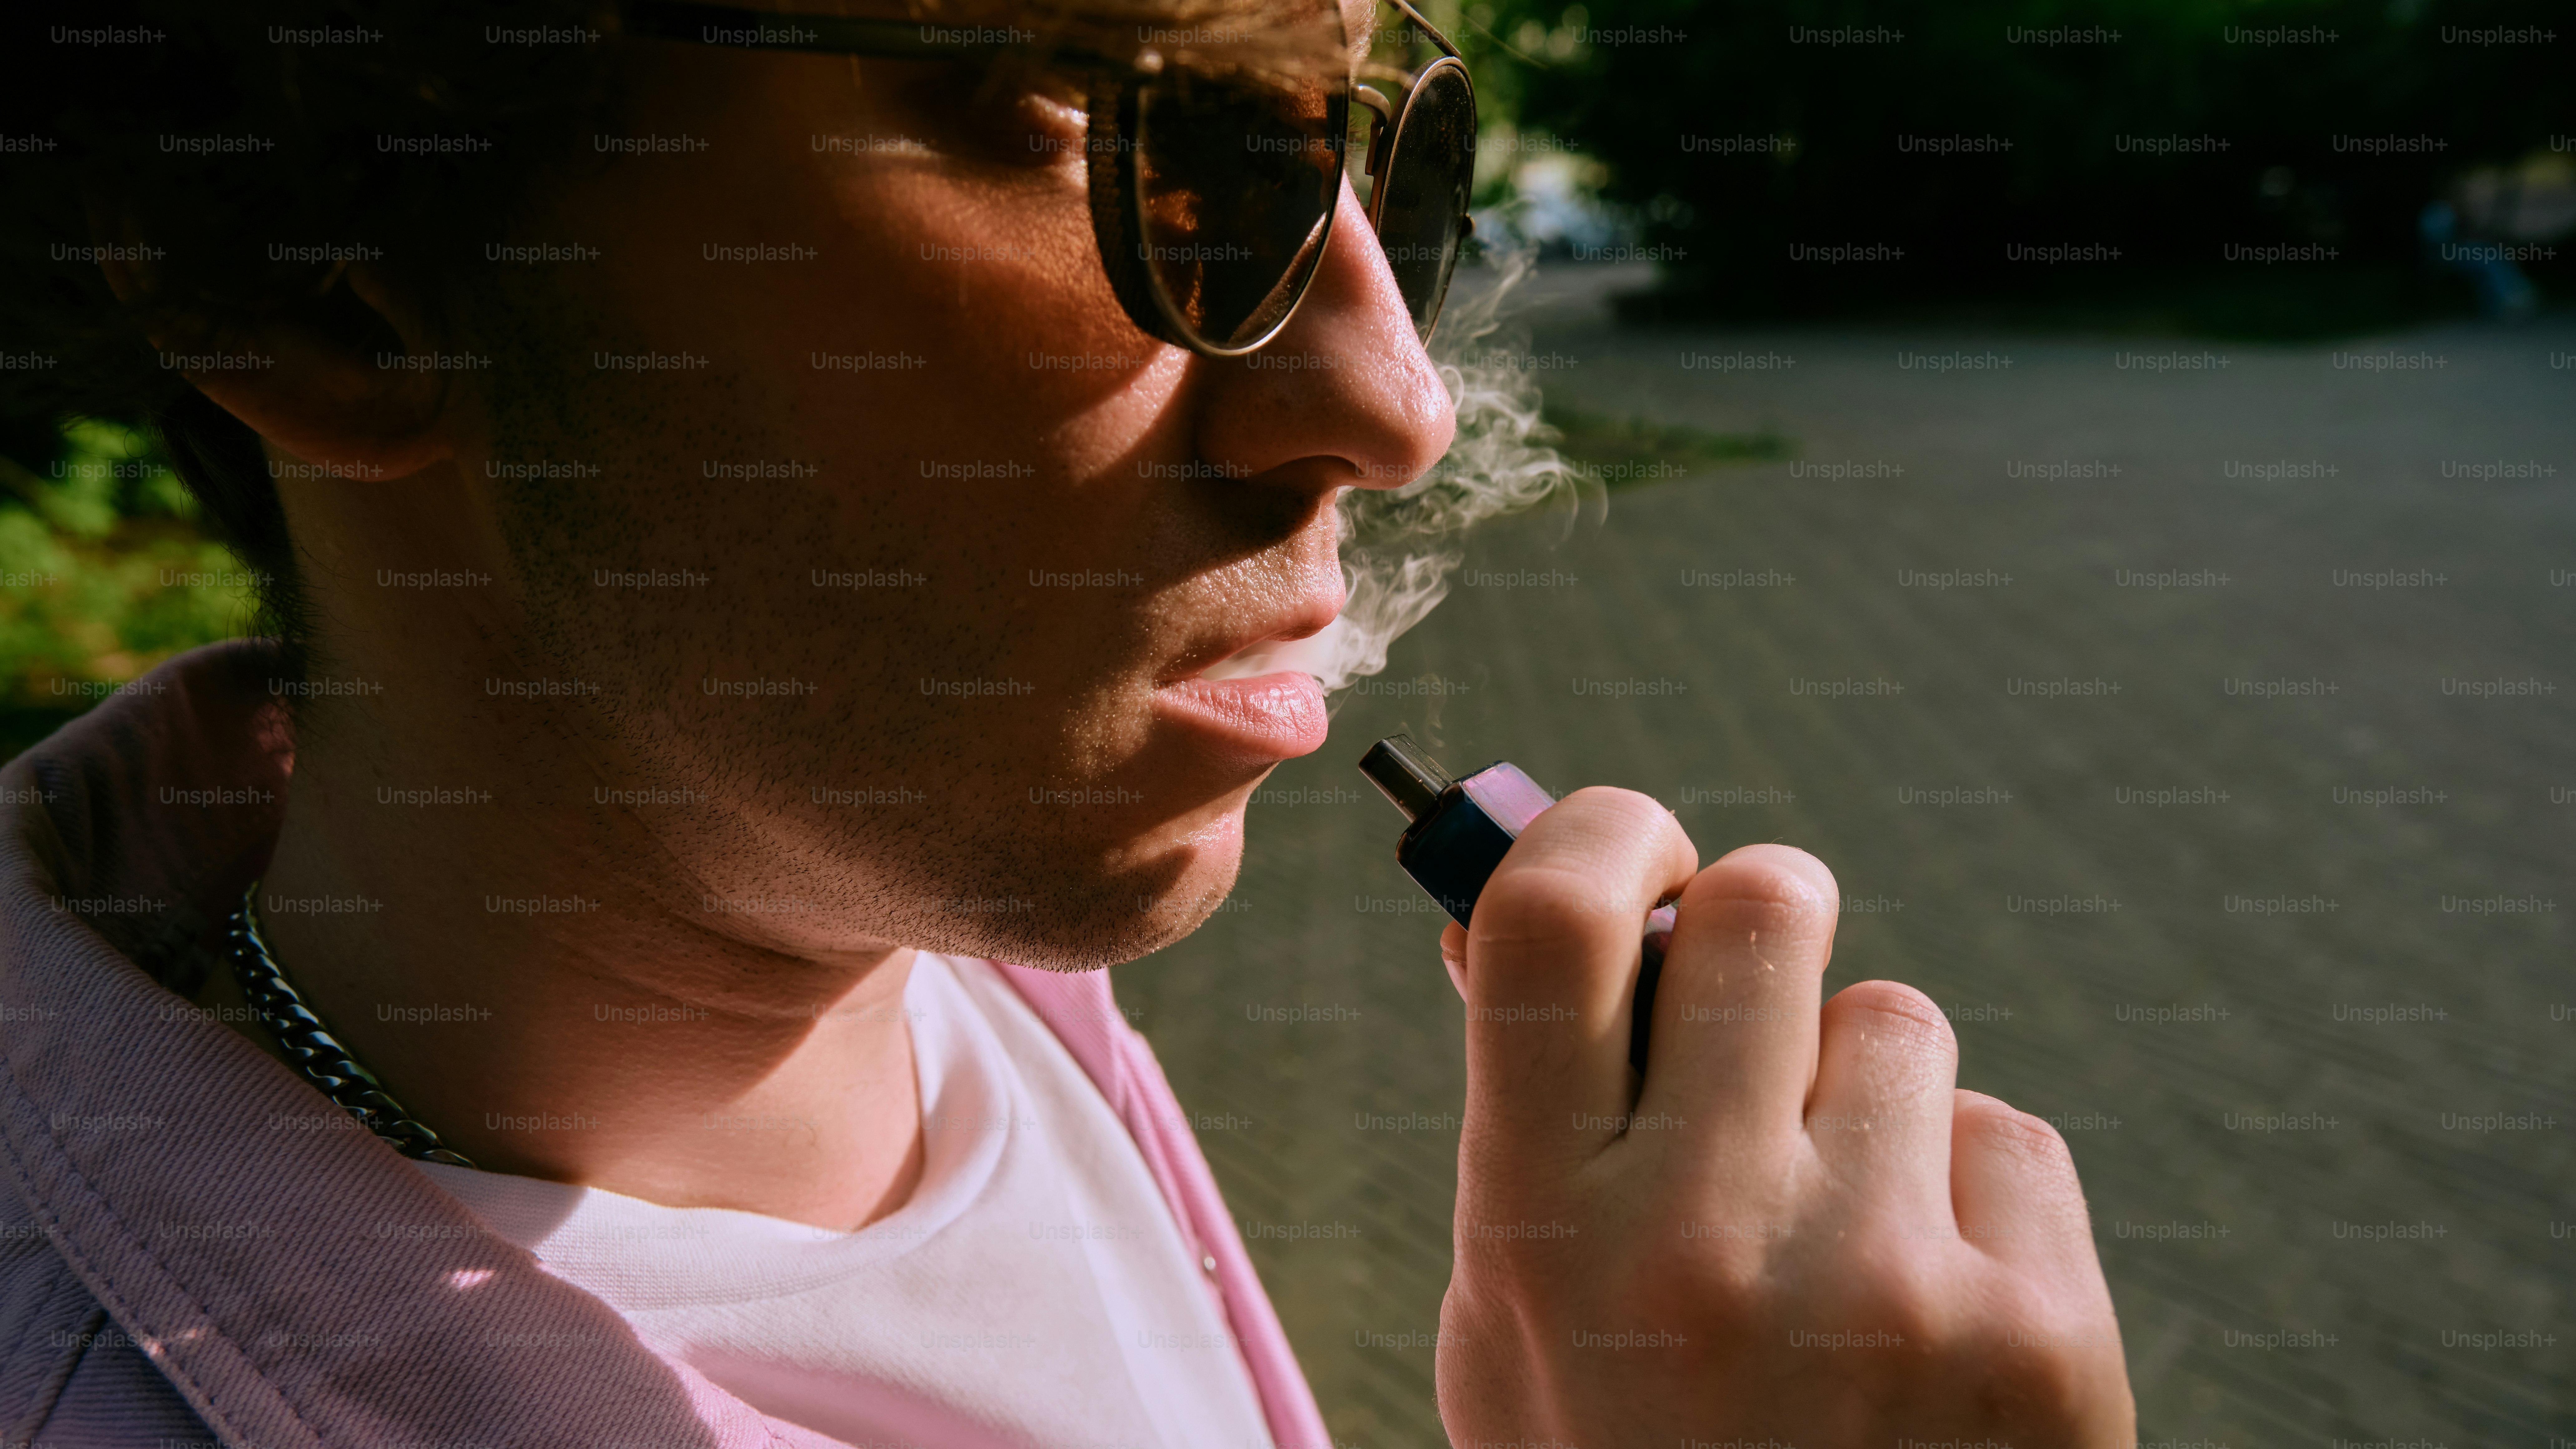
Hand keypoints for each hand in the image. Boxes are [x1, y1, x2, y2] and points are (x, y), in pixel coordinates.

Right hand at [1436, 788, 2133, 1447]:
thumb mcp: (1518, 1319)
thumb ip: (1521, 1118)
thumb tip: (1513, 908)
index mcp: (1545, 1236)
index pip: (1557, 922)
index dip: (1602, 834)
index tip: (1636, 857)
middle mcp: (1705, 1247)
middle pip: (1763, 906)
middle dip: (1757, 929)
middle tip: (1751, 1022)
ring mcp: (1884, 1291)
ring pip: (1897, 1023)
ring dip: (1865, 1098)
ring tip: (1837, 1241)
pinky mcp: (2039, 1341)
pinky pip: (2007, 1141)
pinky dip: (1969, 1201)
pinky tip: (1926, 1314)